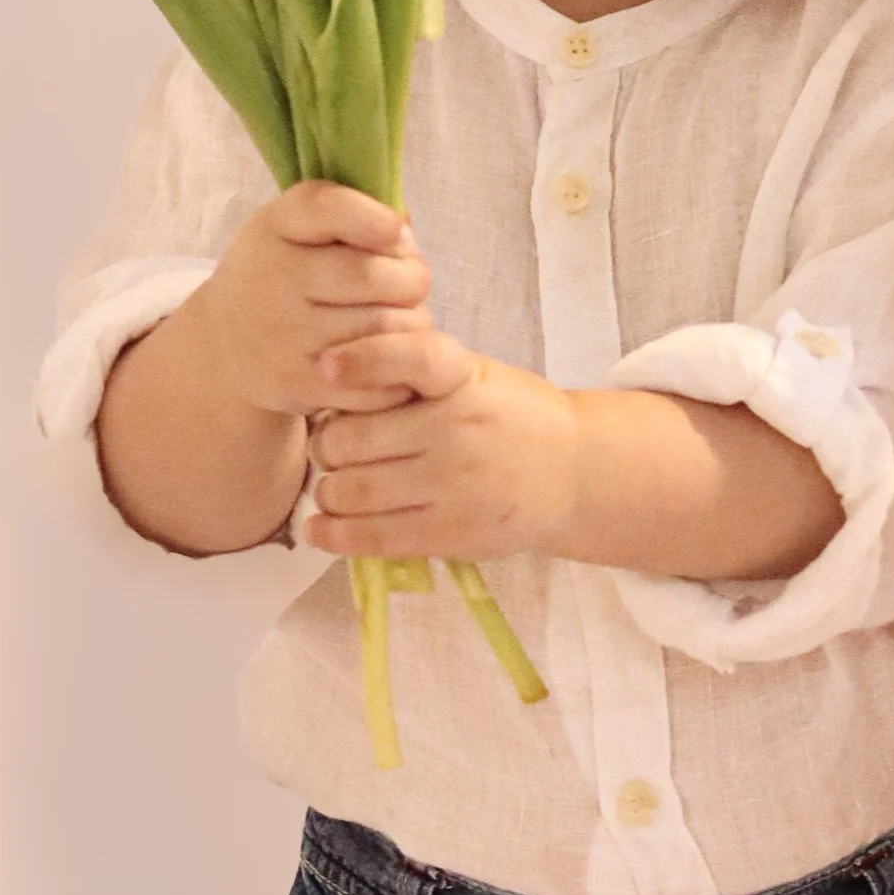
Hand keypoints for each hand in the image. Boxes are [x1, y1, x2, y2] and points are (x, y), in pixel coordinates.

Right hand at [187, 183, 431, 420]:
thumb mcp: (302, 228)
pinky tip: (393, 355)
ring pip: (382, 327)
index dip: (374, 219)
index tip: (397, 232)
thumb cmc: (286, 272)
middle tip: (412, 283)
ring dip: (412, 322)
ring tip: (404, 317)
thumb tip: (404, 229)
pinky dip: (397, 367)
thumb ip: (355, 215)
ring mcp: (284, 334)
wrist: (225, 343)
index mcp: (280, 224)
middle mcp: (273, 276)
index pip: (329, 209)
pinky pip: (375, 376)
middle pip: (372, 275)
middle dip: (412, 278)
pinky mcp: (298, 382)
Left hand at [303, 327, 580, 560]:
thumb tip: (333, 382)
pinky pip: (372, 537)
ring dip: (328, 491)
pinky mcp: (449, 532)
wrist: (574, 472)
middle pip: (352, 438)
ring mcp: (453, 485)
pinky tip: (320, 527)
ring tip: (334, 488)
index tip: (326, 367)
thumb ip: (417, 374)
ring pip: (352, 490)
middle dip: (326, 445)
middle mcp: (458, 429)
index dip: (365, 359)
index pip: (415, 358)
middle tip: (330, 448)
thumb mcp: (476, 375)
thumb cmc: (511, 416)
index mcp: (465, 379)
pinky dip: (333, 534)